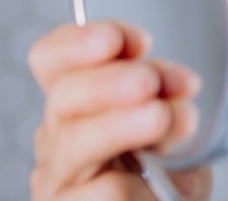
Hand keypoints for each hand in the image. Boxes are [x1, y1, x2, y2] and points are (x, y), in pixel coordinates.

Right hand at [28, 20, 212, 199]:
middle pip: (63, 96)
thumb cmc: (162, 170)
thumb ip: (166, 99)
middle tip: (148, 81)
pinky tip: (155, 187)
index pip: (52, 58)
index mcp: (78, 100)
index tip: (137, 41)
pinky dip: (140, 186)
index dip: (82, 42)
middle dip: (108, 81)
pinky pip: (105, 193)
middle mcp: (59, 136)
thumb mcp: (169, 121)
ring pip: (77, 144)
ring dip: (120, 125)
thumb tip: (175, 88)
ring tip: (159, 119)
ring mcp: (60, 179)